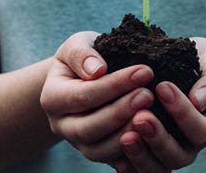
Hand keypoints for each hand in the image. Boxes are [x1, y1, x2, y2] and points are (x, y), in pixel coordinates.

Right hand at [40, 31, 155, 163]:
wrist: (83, 78)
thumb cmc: (84, 58)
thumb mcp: (78, 45)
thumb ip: (82, 54)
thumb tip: (97, 69)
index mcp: (52, 97)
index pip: (82, 95)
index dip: (114, 85)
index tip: (144, 71)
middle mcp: (61, 125)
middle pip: (87, 129)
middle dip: (120, 112)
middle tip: (148, 95)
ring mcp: (78, 143)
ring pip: (99, 151)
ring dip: (127, 134)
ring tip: (152, 115)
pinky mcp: (97, 153)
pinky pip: (113, 161)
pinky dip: (132, 153)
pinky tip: (151, 136)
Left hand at [117, 37, 205, 171]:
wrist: (184, 68)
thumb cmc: (201, 63)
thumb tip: (199, 100)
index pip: (202, 131)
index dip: (183, 113)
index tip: (163, 86)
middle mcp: (191, 145)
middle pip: (178, 156)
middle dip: (158, 138)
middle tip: (140, 116)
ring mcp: (169, 152)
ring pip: (158, 168)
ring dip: (141, 155)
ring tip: (126, 136)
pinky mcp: (148, 153)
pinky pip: (139, 171)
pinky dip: (129, 166)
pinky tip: (116, 157)